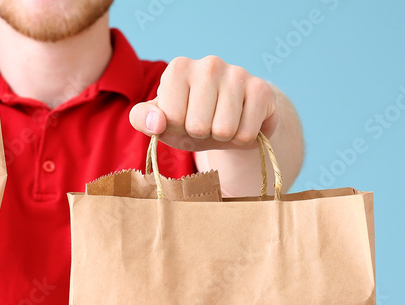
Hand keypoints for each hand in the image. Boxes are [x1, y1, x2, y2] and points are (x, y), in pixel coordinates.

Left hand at [129, 56, 277, 151]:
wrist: (234, 118)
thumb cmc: (190, 119)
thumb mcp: (161, 122)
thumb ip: (143, 120)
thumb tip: (156, 122)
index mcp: (178, 68)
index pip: (170, 118)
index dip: (176, 129)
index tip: (183, 119)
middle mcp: (208, 64)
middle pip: (197, 126)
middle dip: (200, 134)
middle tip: (206, 123)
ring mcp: (237, 73)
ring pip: (223, 131)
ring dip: (222, 137)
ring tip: (222, 123)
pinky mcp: (261, 89)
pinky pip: (246, 134)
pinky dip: (242, 139)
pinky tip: (242, 123)